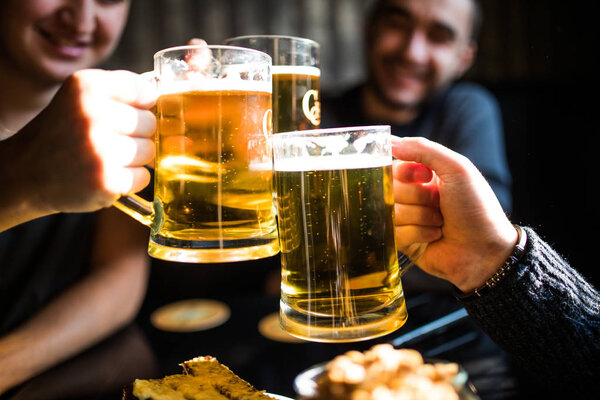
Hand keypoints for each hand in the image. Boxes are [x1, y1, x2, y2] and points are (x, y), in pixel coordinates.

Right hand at [17, 69, 155, 213]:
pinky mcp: (106, 181)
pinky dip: (129, 179)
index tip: (127, 112)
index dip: (141, 105)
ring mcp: (100, 150)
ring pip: (150, 151)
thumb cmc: (63, 132)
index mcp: (87, 86)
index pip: (145, 90)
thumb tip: (167, 99)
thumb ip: (122, 91)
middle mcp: (92, 114)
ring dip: (134, 158)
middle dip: (137, 133)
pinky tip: (106, 175)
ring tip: (106, 157)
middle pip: (150, 122)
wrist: (26, 173)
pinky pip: (143, 176)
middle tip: (110, 140)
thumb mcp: (81, 97)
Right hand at [392, 137, 517, 291]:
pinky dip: (418, 233)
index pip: (393, 164)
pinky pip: (394, 232)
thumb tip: (390, 142)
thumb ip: (423, 149)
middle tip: (438, 202)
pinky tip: (435, 236)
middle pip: (388, 187)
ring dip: (420, 216)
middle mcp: (411, 195)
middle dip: (417, 196)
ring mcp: (405, 219)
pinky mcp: (402, 241)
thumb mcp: (456, 168)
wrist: (485, 250)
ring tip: (440, 221)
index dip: (405, 171)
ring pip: (390, 210)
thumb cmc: (476, 207)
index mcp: (422, 175)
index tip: (425, 176)